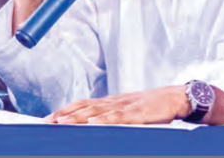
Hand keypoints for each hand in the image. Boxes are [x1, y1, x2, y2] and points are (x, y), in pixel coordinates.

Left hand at [46, 86, 190, 124]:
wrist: (175, 98)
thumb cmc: (154, 107)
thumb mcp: (131, 109)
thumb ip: (114, 115)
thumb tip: (96, 125)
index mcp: (113, 101)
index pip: (84, 103)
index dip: (67, 109)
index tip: (49, 118)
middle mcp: (115, 102)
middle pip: (86, 106)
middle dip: (66, 114)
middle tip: (48, 122)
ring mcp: (126, 106)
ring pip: (98, 111)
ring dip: (79, 117)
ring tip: (63, 122)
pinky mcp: (137, 113)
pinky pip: (118, 117)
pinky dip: (104, 120)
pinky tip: (93, 123)